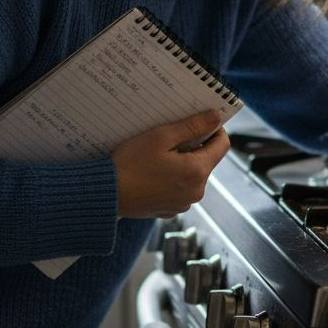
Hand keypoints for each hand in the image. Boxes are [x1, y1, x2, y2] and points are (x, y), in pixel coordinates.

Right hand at [113, 110, 229, 218]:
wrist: (105, 194)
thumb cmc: (130, 164)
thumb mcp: (161, 137)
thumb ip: (192, 126)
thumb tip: (215, 117)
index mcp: (197, 172)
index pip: (222, 145)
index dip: (214, 129)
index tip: (200, 121)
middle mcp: (195, 191)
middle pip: (206, 160)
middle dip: (193, 146)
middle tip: (171, 135)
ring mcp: (183, 203)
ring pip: (192, 174)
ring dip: (182, 162)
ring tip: (158, 154)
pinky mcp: (170, 209)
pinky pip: (179, 188)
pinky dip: (172, 177)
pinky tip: (153, 170)